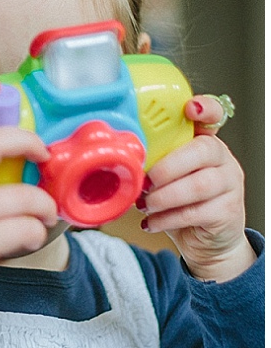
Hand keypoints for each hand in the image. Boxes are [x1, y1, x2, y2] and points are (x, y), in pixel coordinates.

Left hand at [138, 95, 254, 281]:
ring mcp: (229, 184)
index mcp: (204, 142)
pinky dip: (167, 218)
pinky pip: (196, 212)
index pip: (213, 115)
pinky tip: (151, 221)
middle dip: (167, 167)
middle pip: (202, 150)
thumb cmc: (179, 201)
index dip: (206, 109)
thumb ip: (152, 161)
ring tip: (145, 204)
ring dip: (164, 196)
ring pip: (199, 184)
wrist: (204, 239)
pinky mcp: (227, 211)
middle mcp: (222, 159)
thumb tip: (118, 157)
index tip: (190, 108)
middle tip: (145, 181)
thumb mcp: (165, 175)